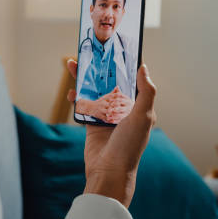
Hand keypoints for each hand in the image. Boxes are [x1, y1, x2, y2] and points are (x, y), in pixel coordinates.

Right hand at [66, 59, 155, 206]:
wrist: (109, 170)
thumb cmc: (129, 145)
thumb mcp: (143, 116)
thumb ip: (146, 92)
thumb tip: (143, 67)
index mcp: (138, 105)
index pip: (130, 79)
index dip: (123, 64)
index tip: (114, 48)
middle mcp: (122, 108)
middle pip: (108, 81)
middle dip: (98, 67)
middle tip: (89, 51)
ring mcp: (106, 115)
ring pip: (93, 90)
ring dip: (83, 78)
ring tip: (73, 63)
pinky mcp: (92, 122)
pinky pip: (83, 105)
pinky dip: (76, 96)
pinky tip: (71, 90)